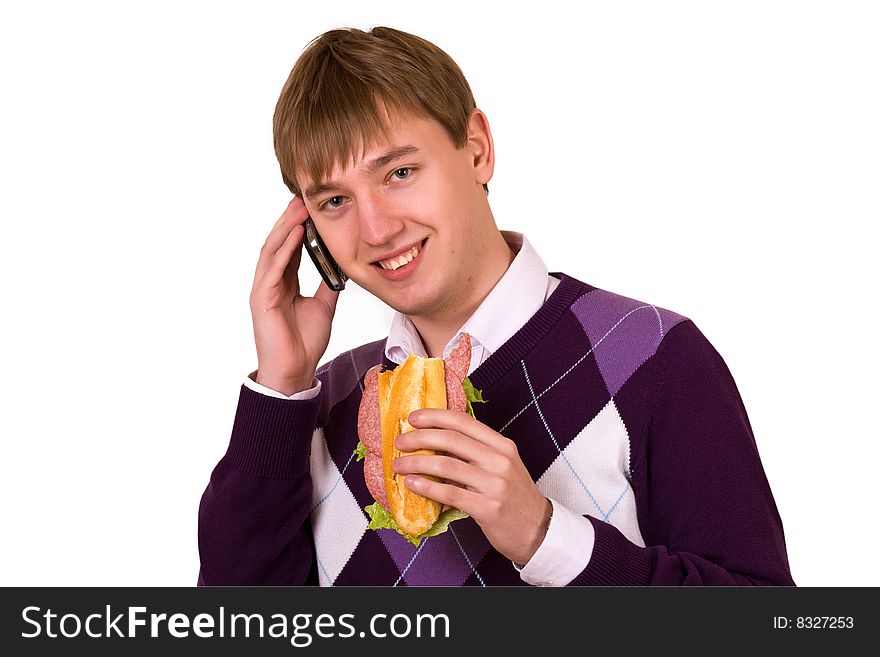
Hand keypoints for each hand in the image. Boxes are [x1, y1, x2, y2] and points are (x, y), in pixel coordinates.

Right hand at [249, 197, 339, 394]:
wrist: (295, 371)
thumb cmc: (305, 342)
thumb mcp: (324, 305)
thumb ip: (328, 284)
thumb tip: (341, 266)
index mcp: (283, 283)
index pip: (289, 247)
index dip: (298, 225)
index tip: (310, 206)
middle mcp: (270, 282)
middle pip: (278, 242)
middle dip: (290, 218)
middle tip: (303, 196)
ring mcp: (263, 289)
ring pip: (272, 250)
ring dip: (285, 227)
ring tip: (298, 207)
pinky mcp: (262, 299)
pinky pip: (273, 268)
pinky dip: (285, 249)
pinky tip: (295, 233)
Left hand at [392, 408, 551, 564]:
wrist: (537, 529)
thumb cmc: (514, 496)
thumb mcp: (501, 465)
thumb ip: (475, 452)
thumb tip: (435, 441)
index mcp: (502, 445)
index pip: (464, 422)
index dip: (435, 416)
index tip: (413, 418)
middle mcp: (500, 460)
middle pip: (452, 440)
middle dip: (419, 438)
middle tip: (400, 442)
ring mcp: (495, 484)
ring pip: (446, 465)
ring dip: (416, 463)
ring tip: (398, 465)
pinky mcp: (487, 508)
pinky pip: (449, 493)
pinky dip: (426, 487)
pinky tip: (412, 483)